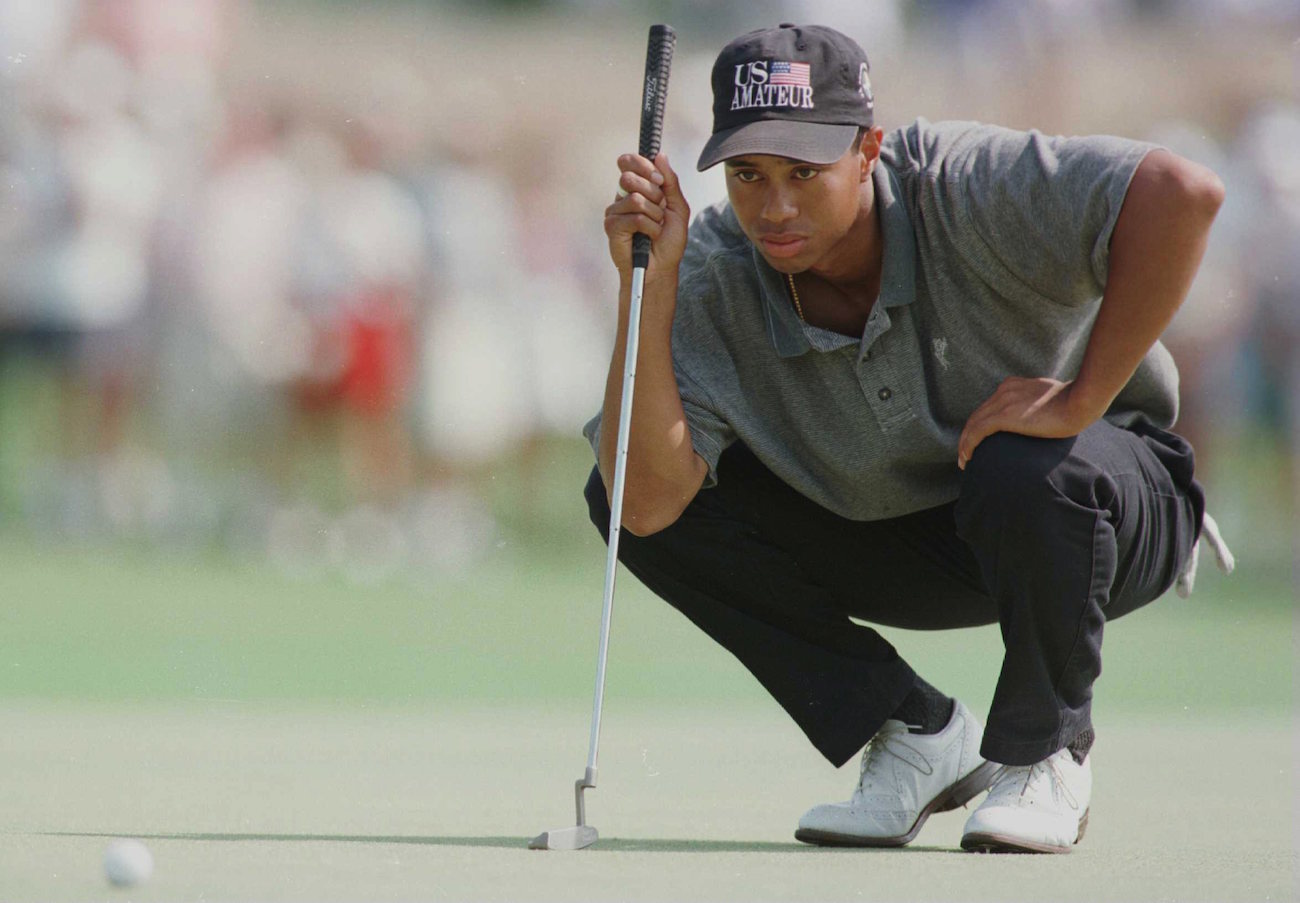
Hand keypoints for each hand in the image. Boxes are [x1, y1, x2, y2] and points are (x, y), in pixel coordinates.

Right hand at [603, 152, 689, 279]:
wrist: (662, 267)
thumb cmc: (669, 240)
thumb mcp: (677, 207)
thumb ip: (670, 181)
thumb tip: (660, 155)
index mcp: (636, 187)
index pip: (629, 162)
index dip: (644, 166)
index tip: (659, 181)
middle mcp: (622, 196)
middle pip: (629, 177)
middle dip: (653, 194)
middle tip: (659, 211)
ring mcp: (615, 211)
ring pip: (635, 199)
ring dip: (654, 215)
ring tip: (655, 228)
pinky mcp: (612, 226)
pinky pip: (634, 217)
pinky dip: (649, 228)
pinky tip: (648, 237)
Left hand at [957, 377, 1097, 469]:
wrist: (1081, 400)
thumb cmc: (1074, 401)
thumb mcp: (1048, 397)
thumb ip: (1036, 402)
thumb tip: (1039, 414)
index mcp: (1013, 385)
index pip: (988, 407)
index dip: (979, 424)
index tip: (977, 440)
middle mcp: (1004, 391)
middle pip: (977, 415)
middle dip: (968, 435)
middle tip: (965, 454)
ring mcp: (1003, 402)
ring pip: (973, 424)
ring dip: (965, 444)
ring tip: (963, 461)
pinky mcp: (1005, 415)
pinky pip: (978, 432)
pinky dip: (969, 445)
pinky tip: (967, 457)